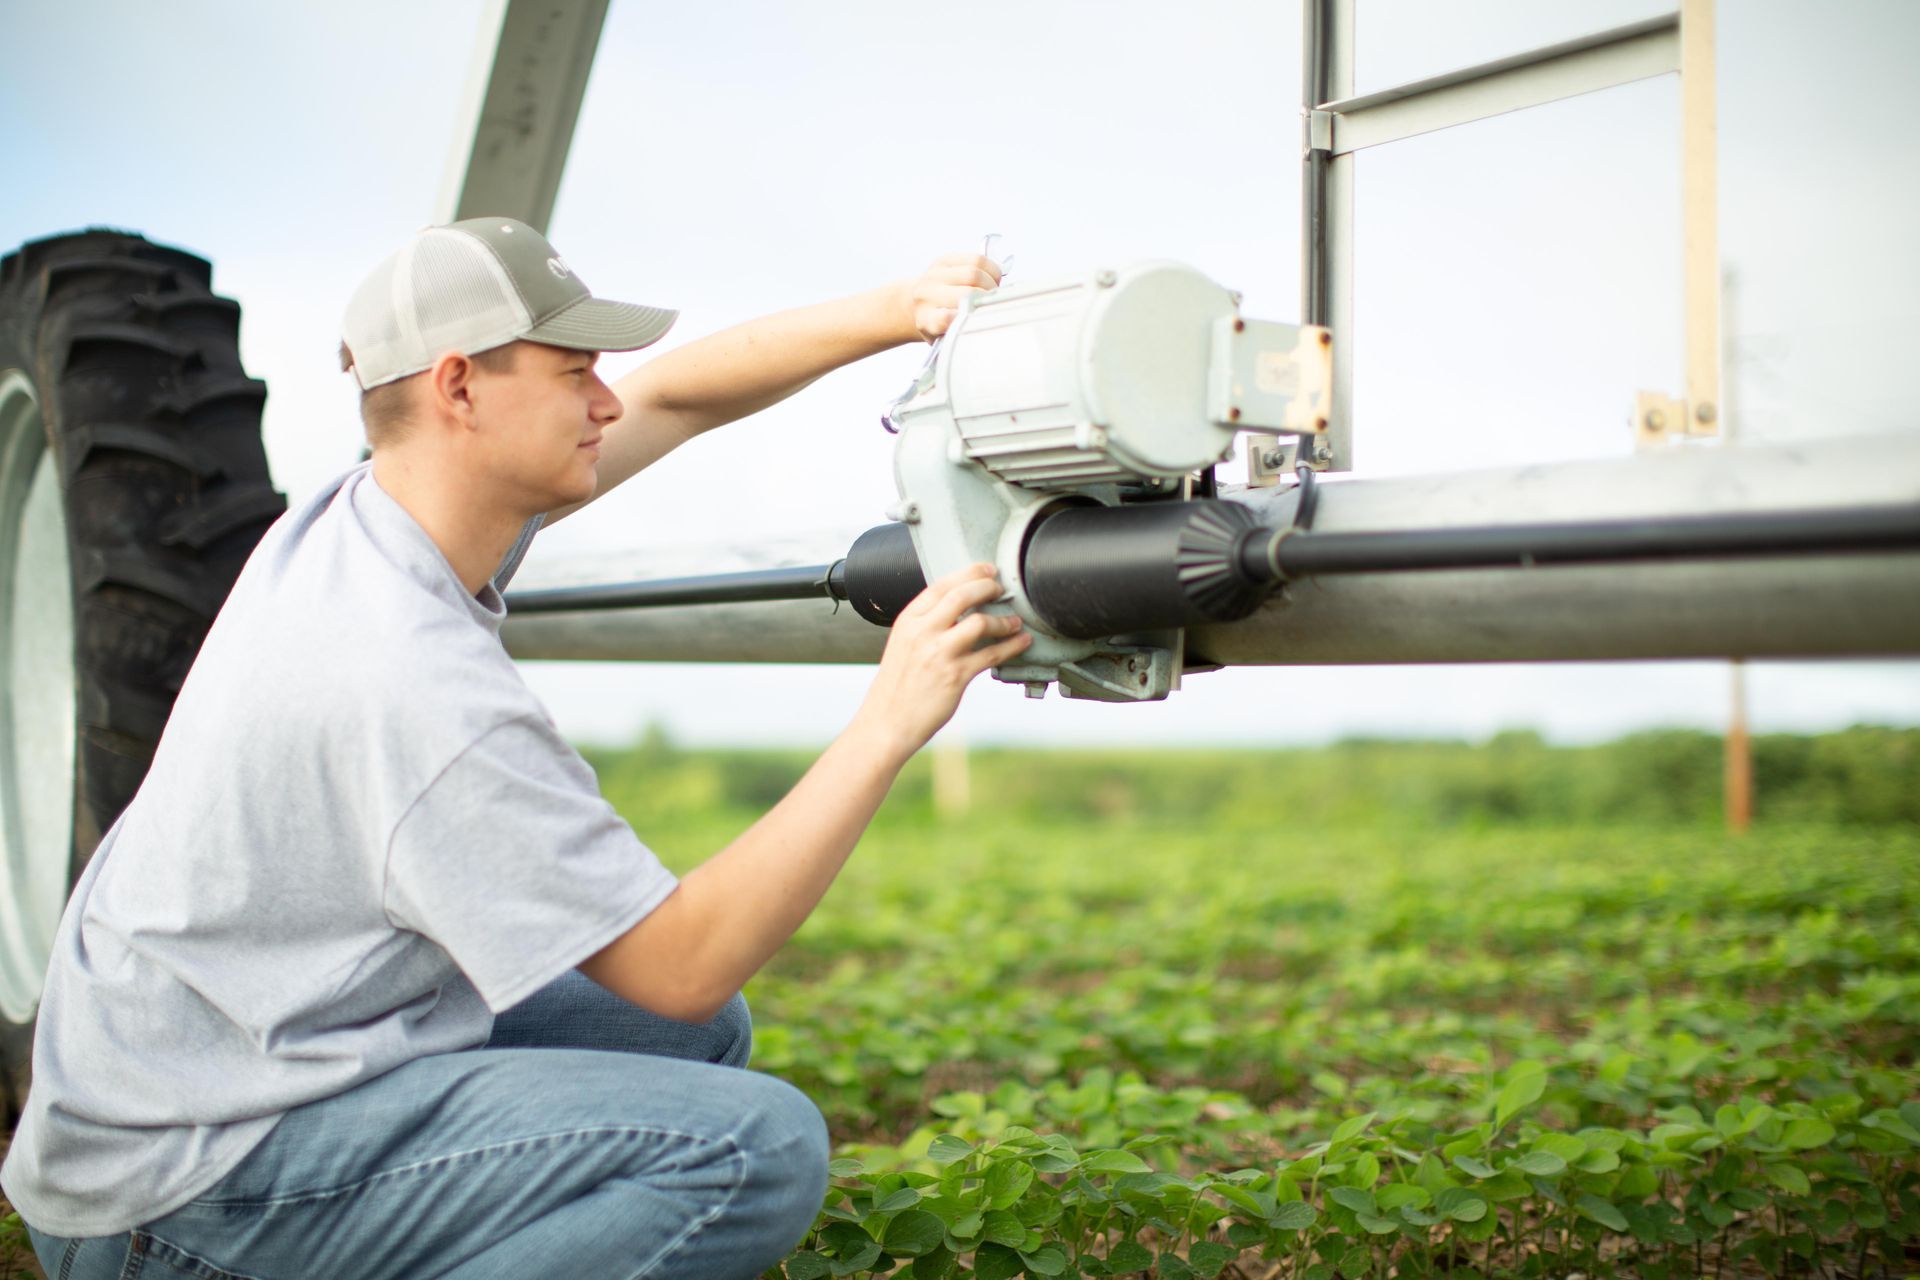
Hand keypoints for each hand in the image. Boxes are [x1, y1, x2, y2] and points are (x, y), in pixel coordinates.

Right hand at [851, 563, 1032, 762]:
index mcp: (908, 621)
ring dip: (1003, 620)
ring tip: (1014, 622)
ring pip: (979, 622)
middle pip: (962, 595)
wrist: (887, 723)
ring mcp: (938, 654)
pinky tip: (1020, 642)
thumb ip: (926, 626)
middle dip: (988, 587)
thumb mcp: (903, 645)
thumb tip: (959, 611)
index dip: (970, 573)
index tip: (988, 570)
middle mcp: (922, 632)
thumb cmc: (896, 687)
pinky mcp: (954, 676)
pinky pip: (991, 654)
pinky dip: (1011, 646)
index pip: (941, 585)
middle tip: (1002, 589)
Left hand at [902, 253, 1002, 342]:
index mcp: (926, 319)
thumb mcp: (945, 338)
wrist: (917, 303)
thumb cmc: (938, 323)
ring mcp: (935, 275)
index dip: (965, 318)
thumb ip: (961, 333)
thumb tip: (984, 324)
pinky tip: (990, 279)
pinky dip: (991, 269)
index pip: (944, 319)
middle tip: (992, 305)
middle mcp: (927, 294)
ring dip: (992, 283)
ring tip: (992, 291)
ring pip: (975, 272)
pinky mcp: (944, 260)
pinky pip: (977, 259)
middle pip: (968, 293)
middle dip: (987, 299)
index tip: (978, 321)